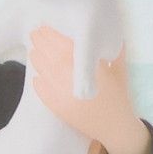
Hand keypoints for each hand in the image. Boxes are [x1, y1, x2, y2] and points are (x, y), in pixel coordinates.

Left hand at [28, 26, 151, 153]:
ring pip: (46, 74)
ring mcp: (67, 97)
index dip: (54, 35)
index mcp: (92, 69)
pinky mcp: (61, 110)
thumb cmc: (120, 95)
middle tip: (34, 33)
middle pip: (53, 58)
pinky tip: (36, 76)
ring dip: (37, 60)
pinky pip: (44, 93)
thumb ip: (115, 49)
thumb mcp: (120, 68)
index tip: (47, 26)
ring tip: (33, 51)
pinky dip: (39, 83)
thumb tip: (111, 28)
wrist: (116, 127)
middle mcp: (77, 81)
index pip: (68, 47)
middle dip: (42, 43)